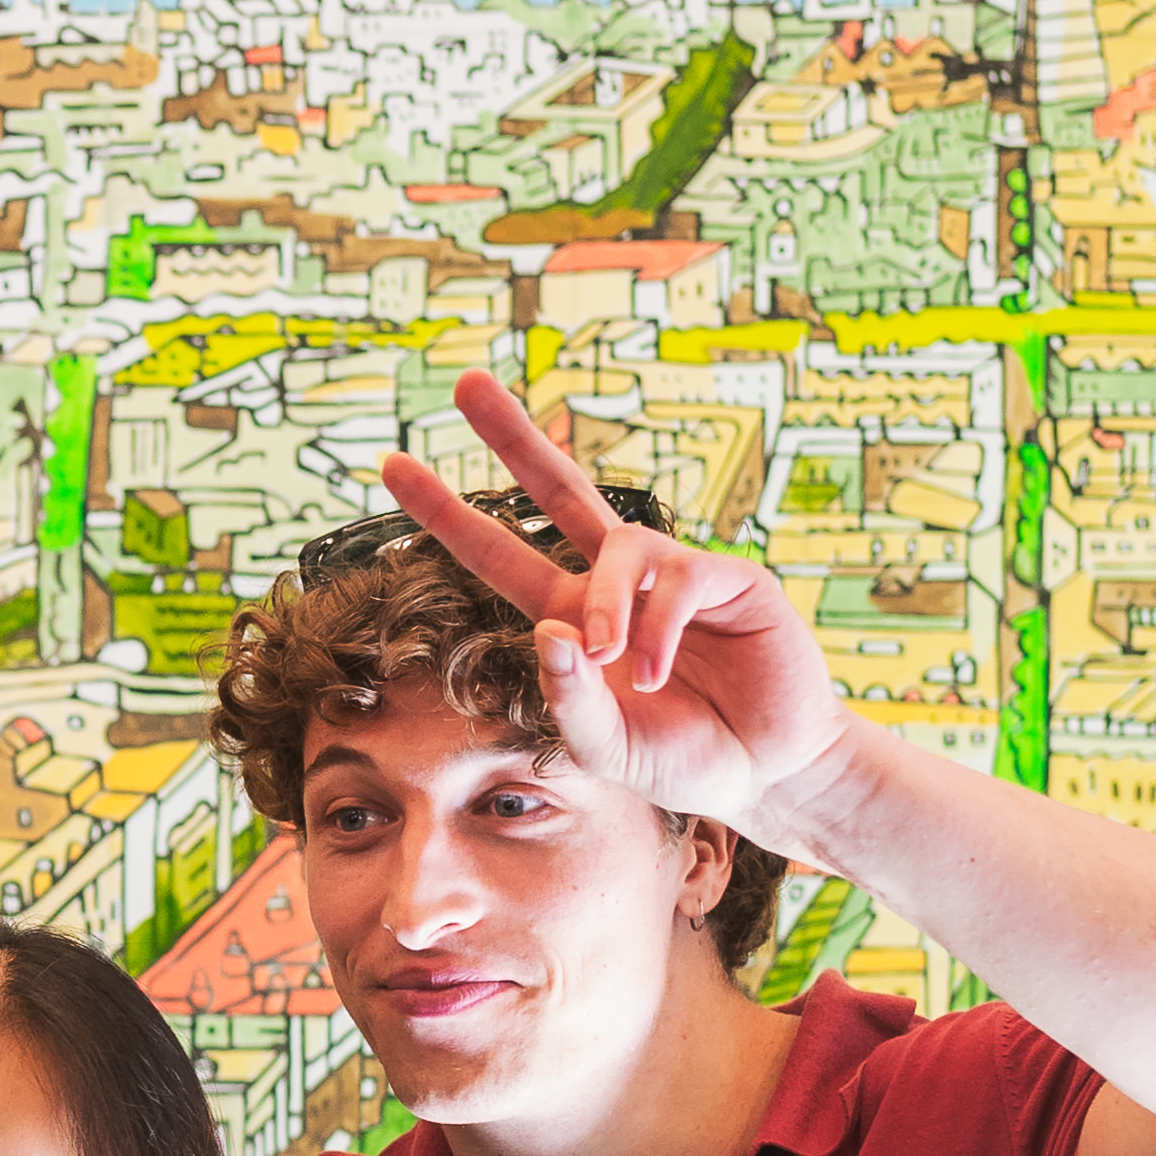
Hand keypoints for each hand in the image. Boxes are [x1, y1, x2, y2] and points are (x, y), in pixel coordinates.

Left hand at [381, 369, 863, 853]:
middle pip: (561, 489)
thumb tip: (550, 631)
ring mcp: (674, 574)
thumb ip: (571, 700)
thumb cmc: (682, 757)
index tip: (391, 464)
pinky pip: (680, 578)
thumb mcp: (607, 746)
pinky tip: (652, 672)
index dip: (447, 514)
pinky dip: (656, 628)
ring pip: (621, 545)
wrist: (764, 772)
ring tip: (612, 664)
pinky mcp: (731, 579)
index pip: (500, 552)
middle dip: (513, 437)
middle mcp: (620, 582)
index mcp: (574, 615)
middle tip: (465, 383)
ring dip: (607, 603)